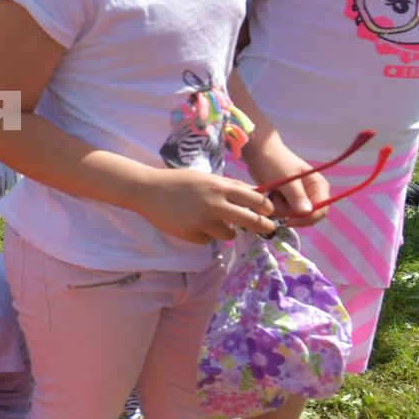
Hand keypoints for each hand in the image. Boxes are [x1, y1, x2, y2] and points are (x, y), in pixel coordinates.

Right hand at [136, 168, 275, 244]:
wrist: (147, 190)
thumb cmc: (178, 181)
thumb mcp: (206, 178)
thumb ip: (229, 187)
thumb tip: (255, 194)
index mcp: (220, 186)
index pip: (255, 199)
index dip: (267, 207)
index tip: (270, 212)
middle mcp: (215, 204)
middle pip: (251, 220)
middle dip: (264, 226)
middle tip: (269, 229)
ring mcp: (202, 221)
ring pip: (229, 234)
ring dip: (227, 230)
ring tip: (214, 222)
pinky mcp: (190, 234)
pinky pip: (208, 240)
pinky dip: (204, 234)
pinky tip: (192, 224)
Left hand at [243, 138, 331, 229]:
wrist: (260, 153)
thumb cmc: (274, 162)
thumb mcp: (285, 179)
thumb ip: (296, 196)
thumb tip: (307, 212)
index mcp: (319, 186)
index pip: (321, 210)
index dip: (307, 219)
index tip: (288, 221)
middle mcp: (314, 193)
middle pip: (307, 216)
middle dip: (289, 212)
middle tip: (275, 199)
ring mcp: (302, 197)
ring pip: (294, 215)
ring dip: (280, 209)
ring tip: (273, 193)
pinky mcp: (290, 200)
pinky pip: (285, 212)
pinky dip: (277, 207)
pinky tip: (271, 195)